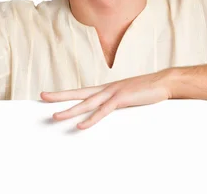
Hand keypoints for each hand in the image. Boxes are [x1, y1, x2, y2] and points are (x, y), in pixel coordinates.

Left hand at [41, 70, 172, 129]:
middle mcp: (107, 88)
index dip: (66, 93)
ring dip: (70, 110)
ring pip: (87, 103)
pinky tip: (81, 126)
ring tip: (55, 116)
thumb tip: (109, 107)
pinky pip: (103, 111)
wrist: (164, 81)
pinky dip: (91, 119)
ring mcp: (113, 92)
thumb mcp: (128, 94)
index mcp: (107, 87)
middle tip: (42, 96)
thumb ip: (117, 100)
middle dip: (60, 96)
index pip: (82, 91)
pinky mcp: (121, 99)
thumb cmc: (148, 89)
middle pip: (78, 93)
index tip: (51, 94)